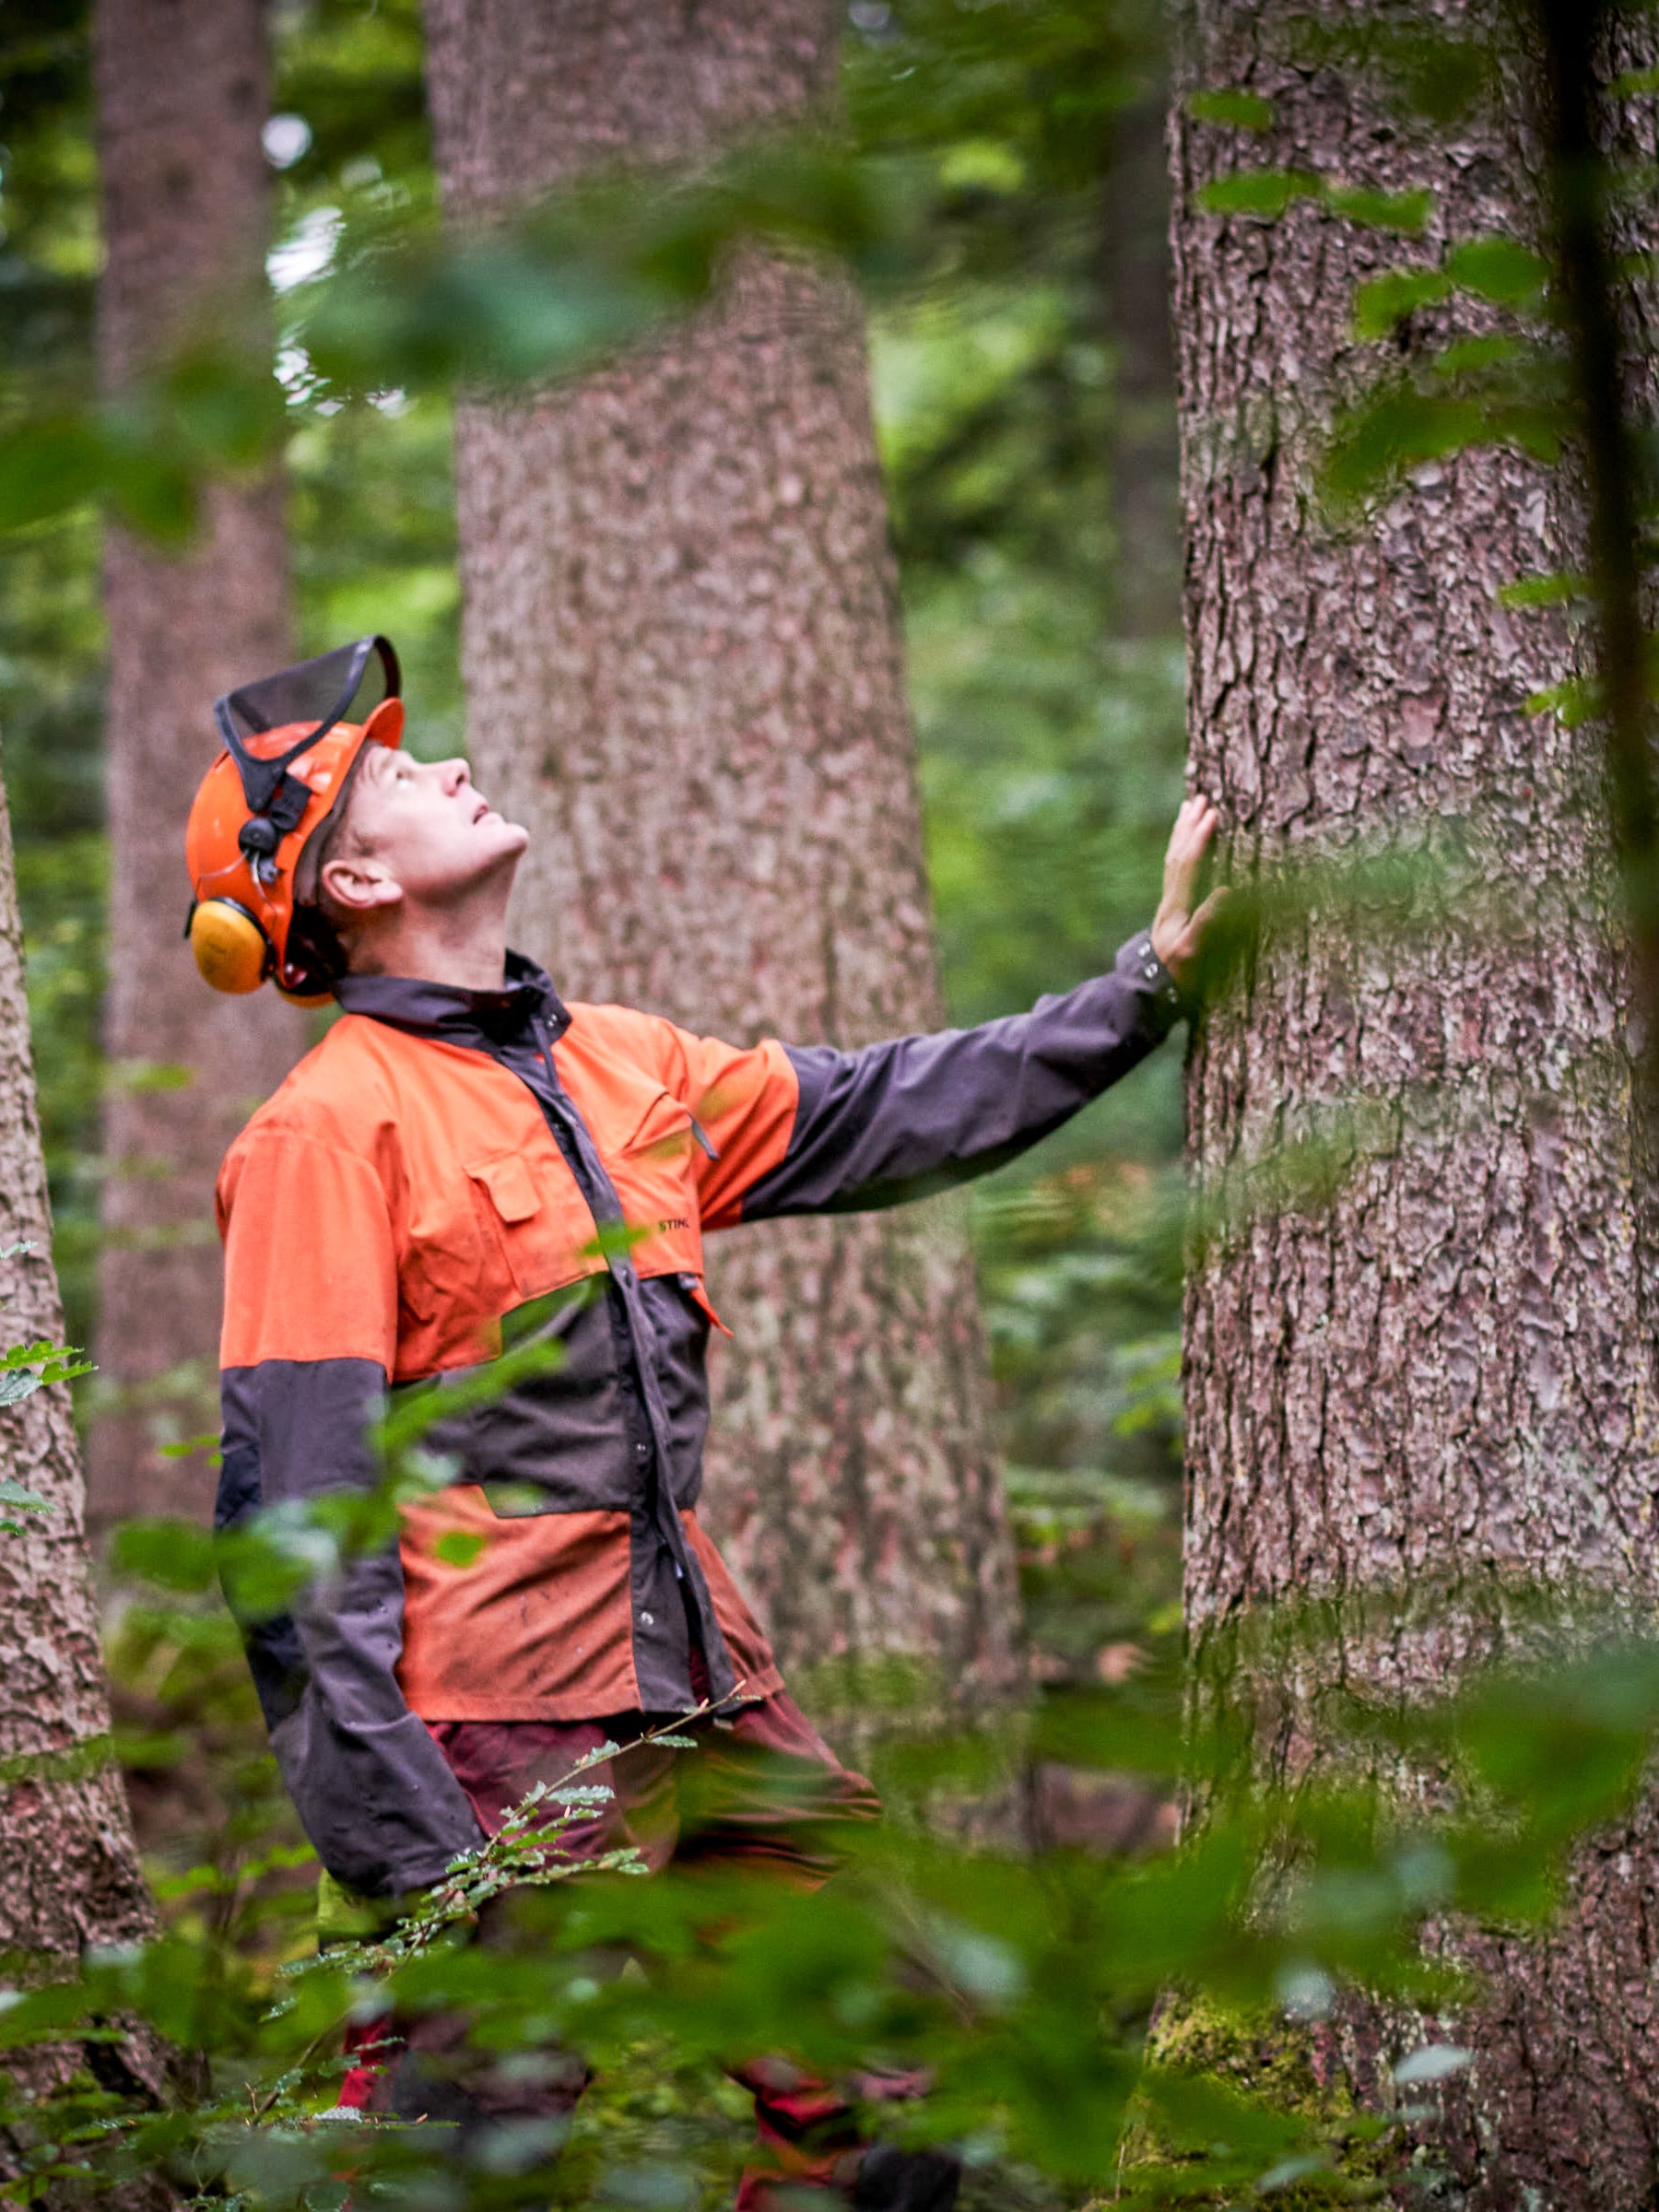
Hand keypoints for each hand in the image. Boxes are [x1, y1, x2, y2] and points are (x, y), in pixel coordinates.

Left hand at [1150, 794, 1226, 991]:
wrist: (1151, 995)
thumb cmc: (1178, 977)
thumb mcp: (1194, 951)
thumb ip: (1209, 921)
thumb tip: (1228, 889)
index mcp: (1177, 908)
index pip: (1188, 865)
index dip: (1200, 839)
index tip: (1211, 814)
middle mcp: (1170, 902)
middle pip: (1177, 856)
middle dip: (1189, 827)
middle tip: (1198, 799)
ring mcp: (1169, 905)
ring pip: (1173, 861)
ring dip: (1182, 835)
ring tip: (1188, 810)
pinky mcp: (1172, 912)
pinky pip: (1175, 873)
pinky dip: (1181, 852)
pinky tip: (1184, 847)